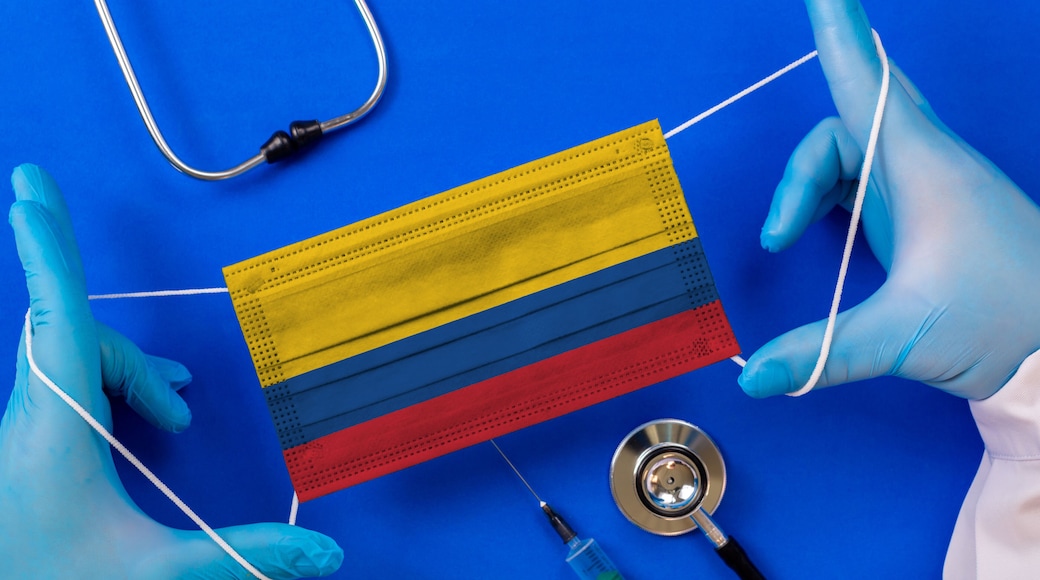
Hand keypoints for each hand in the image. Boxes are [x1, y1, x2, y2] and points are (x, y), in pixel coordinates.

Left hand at [0, 164, 342, 577]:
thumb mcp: (153, 572)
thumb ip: (244, 553)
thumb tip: (330, 550)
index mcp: (50, 430)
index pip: (56, 318)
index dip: (49, 250)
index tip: (29, 187)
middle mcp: (27, 417)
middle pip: (81, 340)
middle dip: (141, 363)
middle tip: (182, 410)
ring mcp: (21, 428)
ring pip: (72, 361)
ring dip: (130, 377)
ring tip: (175, 414)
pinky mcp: (24, 443)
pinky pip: (65, 383)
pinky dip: (109, 389)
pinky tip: (137, 421)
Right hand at [738, 0, 1039, 398]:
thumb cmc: (1006, 323)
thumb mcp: (907, 336)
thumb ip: (823, 354)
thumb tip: (750, 379)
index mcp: (922, 168)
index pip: (870, 82)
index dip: (840, 32)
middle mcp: (923, 164)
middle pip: (858, 103)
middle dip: (823, 99)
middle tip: (798, 119)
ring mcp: (923, 185)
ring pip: (852, 144)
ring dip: (805, 181)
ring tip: (778, 236)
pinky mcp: (922, 211)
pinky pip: (860, 173)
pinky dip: (823, 191)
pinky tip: (808, 224)